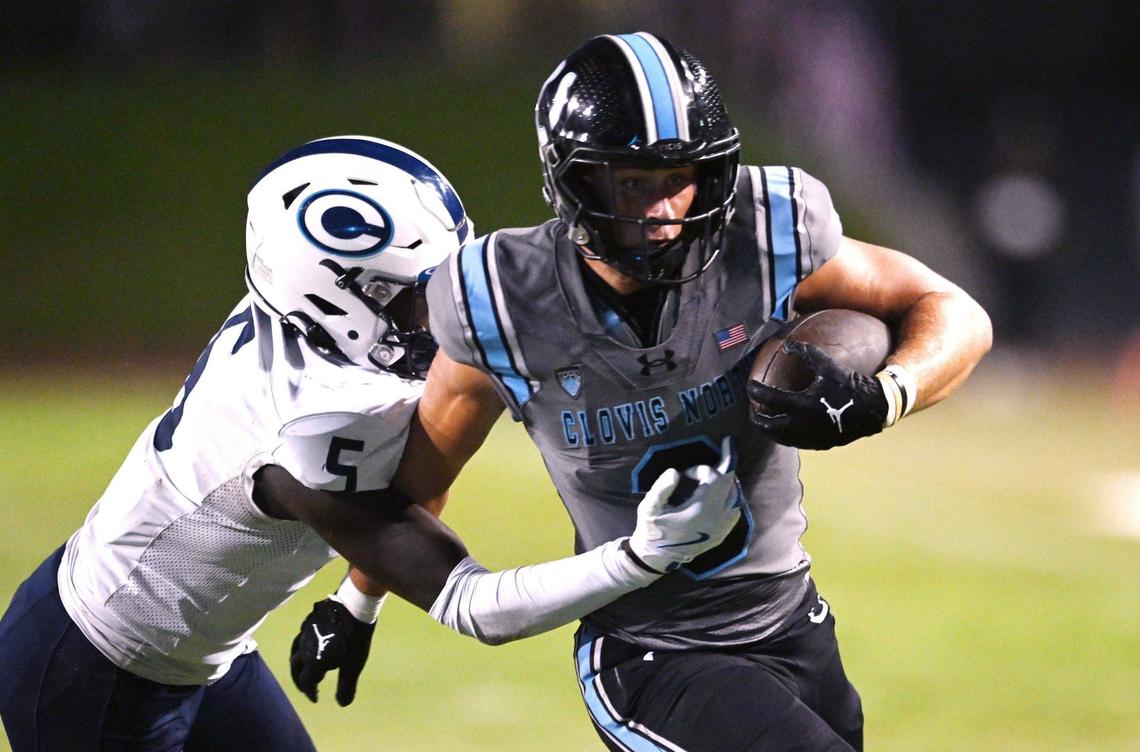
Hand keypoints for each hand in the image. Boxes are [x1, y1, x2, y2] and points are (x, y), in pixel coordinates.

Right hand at [290, 598, 375, 705]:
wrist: (354, 603)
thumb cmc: (355, 636)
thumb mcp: (354, 664)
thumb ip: (347, 685)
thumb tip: (342, 704)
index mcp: (313, 661)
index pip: (306, 682)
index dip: (310, 692)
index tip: (316, 698)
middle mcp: (304, 648)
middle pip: (296, 668)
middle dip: (300, 680)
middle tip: (306, 687)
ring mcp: (304, 632)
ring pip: (295, 651)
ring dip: (299, 664)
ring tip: (305, 668)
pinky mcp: (309, 621)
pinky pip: (300, 638)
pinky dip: (302, 648)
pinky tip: (311, 646)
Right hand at [628, 436, 741, 572]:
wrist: (657, 557)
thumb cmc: (652, 529)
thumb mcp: (649, 508)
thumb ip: (661, 488)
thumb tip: (675, 472)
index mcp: (701, 510)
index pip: (714, 478)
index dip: (700, 470)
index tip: (685, 474)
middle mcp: (716, 518)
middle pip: (730, 484)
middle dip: (723, 469)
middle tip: (724, 451)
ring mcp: (721, 528)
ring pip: (735, 497)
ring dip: (727, 483)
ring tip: (716, 475)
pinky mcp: (721, 534)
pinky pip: (734, 510)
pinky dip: (730, 498)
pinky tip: (719, 494)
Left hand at [749, 341, 887, 449]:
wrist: (873, 409)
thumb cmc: (849, 384)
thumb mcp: (827, 365)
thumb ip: (805, 352)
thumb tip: (786, 345)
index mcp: (802, 404)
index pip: (769, 399)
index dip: (755, 391)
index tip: (750, 386)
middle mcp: (803, 424)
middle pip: (769, 426)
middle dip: (756, 418)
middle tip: (752, 410)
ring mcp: (810, 437)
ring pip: (780, 438)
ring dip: (769, 430)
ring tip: (765, 420)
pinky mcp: (819, 444)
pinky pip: (795, 442)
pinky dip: (785, 436)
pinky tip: (784, 428)